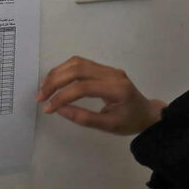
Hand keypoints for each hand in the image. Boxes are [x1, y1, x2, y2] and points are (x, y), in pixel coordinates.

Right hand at [35, 56, 165, 134]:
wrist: (147, 112)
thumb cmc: (130, 122)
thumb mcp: (108, 126)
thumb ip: (84, 118)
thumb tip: (60, 109)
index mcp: (116, 89)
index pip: (83, 87)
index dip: (62, 96)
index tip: (48, 108)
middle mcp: (112, 74)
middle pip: (78, 69)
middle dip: (55, 81)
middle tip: (41, 96)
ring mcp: (108, 68)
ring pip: (77, 62)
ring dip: (58, 73)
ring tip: (45, 88)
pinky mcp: (104, 68)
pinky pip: (81, 63)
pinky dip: (65, 70)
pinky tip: (56, 80)